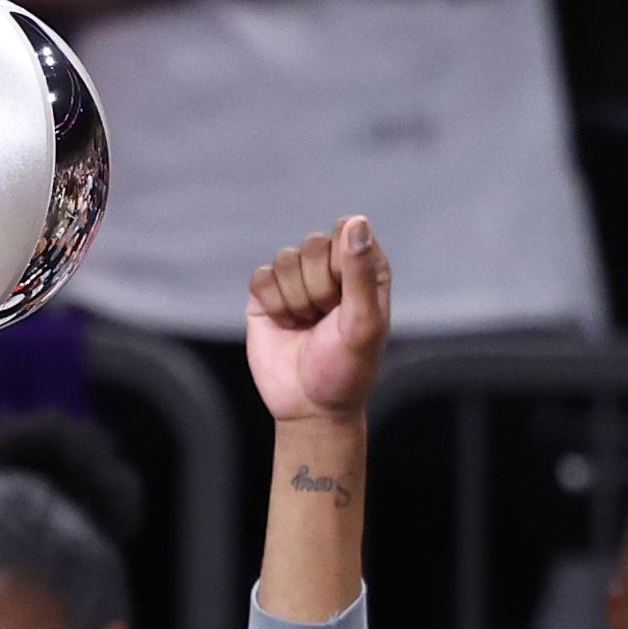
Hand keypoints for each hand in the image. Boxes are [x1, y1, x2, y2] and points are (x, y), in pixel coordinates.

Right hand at [245, 217, 390, 425]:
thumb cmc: (346, 368)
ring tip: (307, 325)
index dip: (342, 263)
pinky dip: (272, 305)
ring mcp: (298, 280)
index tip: (347, 299)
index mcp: (365, 267)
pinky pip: (261, 277)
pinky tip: (285, 325)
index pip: (348, 231)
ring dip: (295, 300)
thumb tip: (354, 221)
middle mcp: (332, 268)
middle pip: (313, 243)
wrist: (308, 407)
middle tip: (325, 318)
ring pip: (285, 259)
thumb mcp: (363, 323)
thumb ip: (360, 272)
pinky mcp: (267, 296)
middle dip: (317, 287)